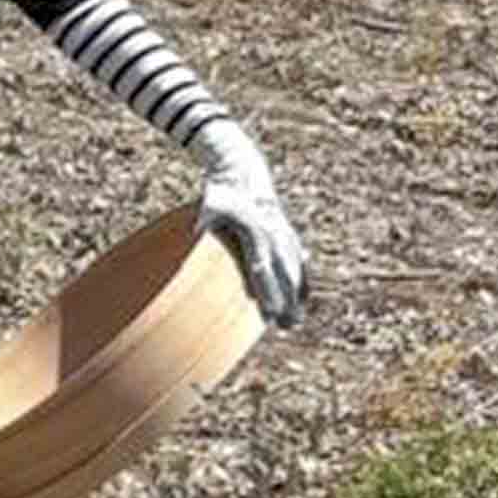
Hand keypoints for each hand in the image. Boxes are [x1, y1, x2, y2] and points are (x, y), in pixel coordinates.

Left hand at [197, 126, 312, 322]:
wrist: (242, 170)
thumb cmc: (219, 192)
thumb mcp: (209, 204)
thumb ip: (206, 218)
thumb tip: (195, 231)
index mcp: (255, 231)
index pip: (262, 266)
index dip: (267, 290)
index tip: (270, 313)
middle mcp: (274, 234)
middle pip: (283, 273)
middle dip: (287, 301)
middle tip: (289, 326)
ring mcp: (283, 234)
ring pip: (295, 269)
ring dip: (297, 296)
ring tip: (296, 322)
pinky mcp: (286, 234)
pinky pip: (297, 261)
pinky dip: (301, 280)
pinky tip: (303, 300)